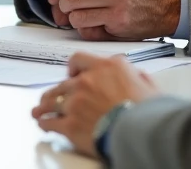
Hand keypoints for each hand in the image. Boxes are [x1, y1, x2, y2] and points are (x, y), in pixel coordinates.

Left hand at [32, 53, 157, 155]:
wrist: (144, 132)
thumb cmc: (150, 112)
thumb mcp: (149, 85)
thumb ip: (137, 76)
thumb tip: (135, 76)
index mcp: (107, 68)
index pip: (79, 59)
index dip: (73, 68)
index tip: (71, 74)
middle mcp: (87, 81)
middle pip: (62, 83)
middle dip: (57, 91)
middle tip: (53, 96)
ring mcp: (75, 102)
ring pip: (51, 100)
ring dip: (45, 105)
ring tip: (40, 110)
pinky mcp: (70, 123)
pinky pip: (50, 122)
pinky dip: (46, 123)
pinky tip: (44, 124)